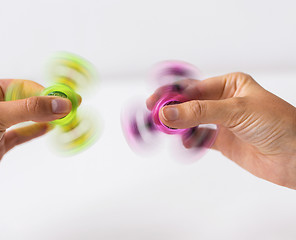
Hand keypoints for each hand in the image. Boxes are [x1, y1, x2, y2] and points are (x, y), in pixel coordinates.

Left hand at [0, 79, 73, 206]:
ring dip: (46, 118)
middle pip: (27, 102)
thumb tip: (59, 105)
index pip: (23, 87)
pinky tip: (50, 128)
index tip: (65, 98)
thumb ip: (29, 109)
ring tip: (66, 117)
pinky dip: (37, 131)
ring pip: (27, 118)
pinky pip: (22, 134)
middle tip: (71, 107)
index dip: (46, 93)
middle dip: (48, 105)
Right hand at [147, 73, 295, 188]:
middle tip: (155, 117)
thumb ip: (200, 112)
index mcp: (230, 85)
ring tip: (167, 131)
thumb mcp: (237, 111)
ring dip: (178, 126)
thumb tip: (168, 113)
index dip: (172, 94)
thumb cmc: (279, 124)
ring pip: (192, 121)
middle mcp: (224, 101)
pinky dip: (190, 141)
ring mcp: (223, 122)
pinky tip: (187, 143)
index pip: (194, 87)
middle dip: (172, 110)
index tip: (155, 102)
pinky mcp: (223, 141)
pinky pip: (199, 138)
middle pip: (189, 103)